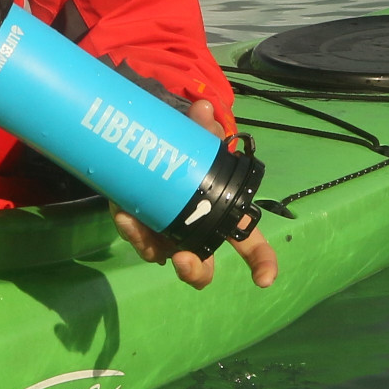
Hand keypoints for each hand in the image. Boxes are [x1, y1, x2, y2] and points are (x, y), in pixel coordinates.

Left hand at [111, 99, 280, 289]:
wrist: (151, 147)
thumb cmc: (187, 151)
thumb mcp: (198, 139)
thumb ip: (203, 127)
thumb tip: (202, 108)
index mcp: (222, 217)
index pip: (250, 245)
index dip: (262, 263)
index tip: (264, 280)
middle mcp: (195, 233)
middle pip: (201, 268)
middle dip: (193, 271)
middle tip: (183, 260)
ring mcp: (166, 233)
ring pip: (159, 253)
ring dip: (148, 244)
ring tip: (135, 224)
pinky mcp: (139, 225)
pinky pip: (135, 234)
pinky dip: (129, 226)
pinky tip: (124, 212)